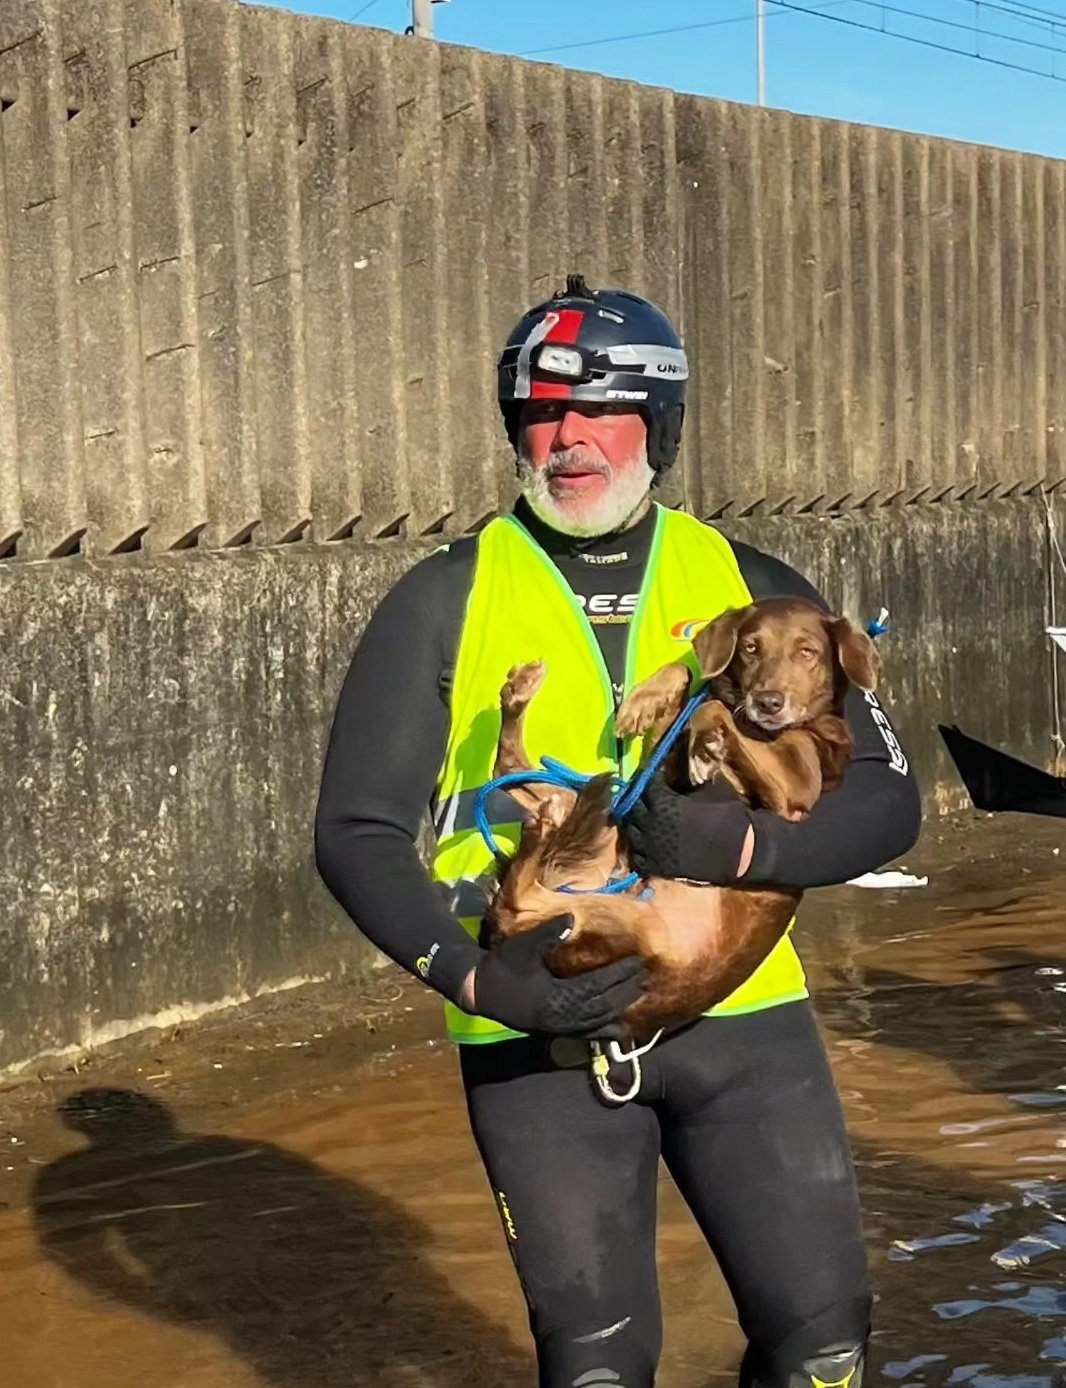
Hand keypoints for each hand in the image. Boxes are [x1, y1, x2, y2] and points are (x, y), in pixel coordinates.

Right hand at [471, 914, 647, 1039]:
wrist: (481, 992)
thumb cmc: (503, 966)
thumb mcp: (523, 946)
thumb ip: (548, 934)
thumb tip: (573, 919)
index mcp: (556, 996)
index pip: (597, 985)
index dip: (619, 975)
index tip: (637, 962)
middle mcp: (562, 1016)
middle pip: (603, 1005)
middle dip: (626, 991)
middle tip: (646, 976)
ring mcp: (560, 1027)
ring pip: (598, 1021)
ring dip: (620, 1009)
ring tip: (639, 995)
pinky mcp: (556, 1032)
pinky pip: (587, 1034)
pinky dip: (605, 1031)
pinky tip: (619, 1028)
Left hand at [625, 775, 753, 883]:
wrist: (741, 852)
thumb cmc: (728, 816)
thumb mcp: (710, 789)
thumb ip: (688, 785)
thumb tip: (682, 777)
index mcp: (663, 803)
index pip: (646, 785)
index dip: (651, 781)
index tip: (656, 779)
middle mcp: (651, 824)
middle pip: (634, 808)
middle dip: (640, 801)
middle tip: (648, 799)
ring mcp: (652, 848)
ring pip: (631, 832)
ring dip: (636, 825)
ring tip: (644, 821)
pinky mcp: (658, 867)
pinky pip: (637, 859)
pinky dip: (640, 851)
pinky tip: (647, 845)